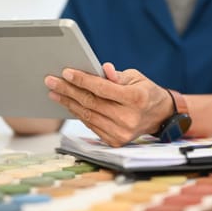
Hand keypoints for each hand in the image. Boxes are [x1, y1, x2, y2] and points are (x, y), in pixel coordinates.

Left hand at [44, 62, 173, 146]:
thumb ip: (117, 75)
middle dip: (68, 90)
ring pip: (88, 115)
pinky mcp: (115, 141)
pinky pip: (91, 125)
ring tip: (55, 92)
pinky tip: (69, 104)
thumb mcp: (136, 77)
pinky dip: (79, 113)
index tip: (66, 72)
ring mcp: (122, 132)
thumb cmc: (146, 92)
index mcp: (136, 99)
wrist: (160, 116)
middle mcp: (129, 118)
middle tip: (51, 81)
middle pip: (91, 102)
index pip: (102, 88)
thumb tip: (102, 69)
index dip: (82, 80)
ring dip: (69, 103)